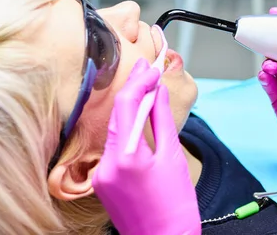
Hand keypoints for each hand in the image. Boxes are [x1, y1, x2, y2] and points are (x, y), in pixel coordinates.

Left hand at [92, 59, 200, 234]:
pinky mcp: (103, 181)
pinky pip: (113, 146)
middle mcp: (106, 164)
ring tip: (146, 88)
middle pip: (117, 114)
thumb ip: (162, 120)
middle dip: (133, 89)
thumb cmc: (174, 207)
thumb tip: (159, 92)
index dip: (139, 81)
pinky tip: (138, 118)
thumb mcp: (172, 158)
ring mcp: (101, 174)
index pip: (127, 104)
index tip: (152, 68)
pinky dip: (126, 128)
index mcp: (126, 157)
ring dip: (130, 107)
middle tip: (147, 69)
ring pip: (114, 128)